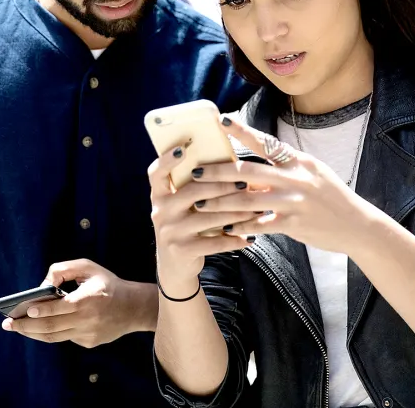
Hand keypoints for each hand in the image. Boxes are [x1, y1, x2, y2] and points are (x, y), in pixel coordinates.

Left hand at [3, 259, 150, 347]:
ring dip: (32, 333)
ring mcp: (89, 334)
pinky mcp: (88, 342)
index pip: (63, 307)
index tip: (24, 310)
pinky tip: (37, 327)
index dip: (43, 310)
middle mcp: (89, 320)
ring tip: (16, 328)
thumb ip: (64, 269)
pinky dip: (49, 332)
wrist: (133, 308)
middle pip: (52, 326)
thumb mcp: (88, 267)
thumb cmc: (107, 284)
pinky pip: (64, 338)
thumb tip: (43, 285)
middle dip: (26, 326)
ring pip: (54, 337)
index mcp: (90, 299)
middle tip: (8, 324)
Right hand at [148, 142, 255, 295]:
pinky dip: (235, 239)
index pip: (156, 173)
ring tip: (257, 209)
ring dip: (237, 213)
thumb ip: (193, 188)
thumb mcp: (180, 207)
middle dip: (223, 186)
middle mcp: (161, 211)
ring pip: (209, 217)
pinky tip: (250, 237)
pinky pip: (215, 242)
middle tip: (246, 184)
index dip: (167, 160)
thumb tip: (226, 162)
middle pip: (194, 191)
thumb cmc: (185, 227)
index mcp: (159, 196)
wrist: (174, 267)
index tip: (183, 148)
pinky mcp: (182, 249)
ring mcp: (170, 231)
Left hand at [192, 116, 377, 252]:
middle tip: (195, 172)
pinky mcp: (293, 224)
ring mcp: (294, 201)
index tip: (221, 121)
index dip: (242, 131)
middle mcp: (296, 178)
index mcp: (299, 161)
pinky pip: (259, 225)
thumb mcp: (312, 174)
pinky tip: (225, 229)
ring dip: (220, 203)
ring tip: (200, 204)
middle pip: (248, 171)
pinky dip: (241, 227)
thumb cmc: (331, 197)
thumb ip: (284, 170)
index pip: (266, 142)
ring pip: (248, 200)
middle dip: (218, 172)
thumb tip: (250, 170)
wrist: (358, 225)